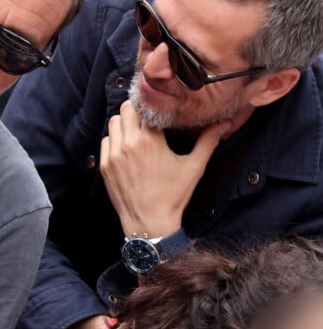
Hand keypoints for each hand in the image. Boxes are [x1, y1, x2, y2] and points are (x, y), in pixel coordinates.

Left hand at [100, 100, 229, 237]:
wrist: (150, 224)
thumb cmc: (173, 196)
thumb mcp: (194, 168)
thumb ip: (208, 141)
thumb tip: (225, 123)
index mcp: (150, 140)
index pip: (145, 106)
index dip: (153, 104)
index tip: (159, 108)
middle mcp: (128, 144)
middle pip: (125, 108)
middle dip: (137, 110)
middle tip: (148, 117)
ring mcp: (113, 155)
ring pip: (113, 122)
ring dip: (124, 122)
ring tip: (137, 131)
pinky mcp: (105, 166)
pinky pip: (105, 140)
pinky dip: (114, 138)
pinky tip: (126, 146)